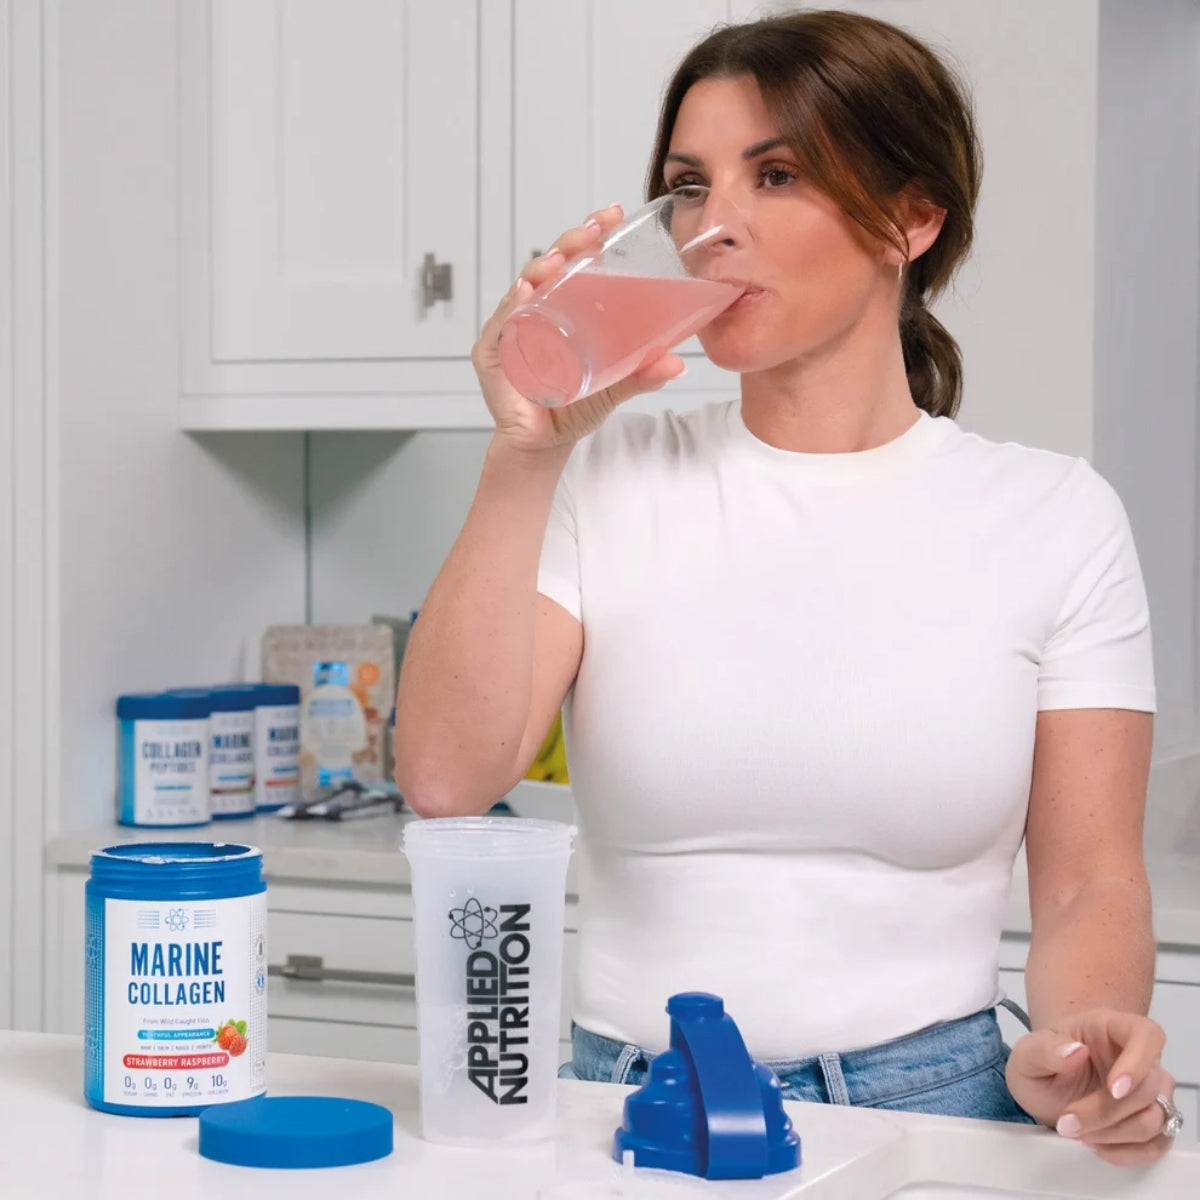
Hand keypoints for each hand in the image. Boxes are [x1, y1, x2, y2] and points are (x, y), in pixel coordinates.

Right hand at [471, 203, 687, 453]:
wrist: (544, 445)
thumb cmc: (572, 408)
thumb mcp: (614, 387)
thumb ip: (643, 374)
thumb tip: (678, 364)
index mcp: (561, 307)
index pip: (573, 262)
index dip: (588, 235)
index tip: (610, 216)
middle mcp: (534, 310)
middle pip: (548, 266)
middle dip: (568, 243)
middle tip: (591, 233)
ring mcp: (510, 329)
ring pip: (523, 288)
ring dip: (540, 269)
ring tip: (559, 260)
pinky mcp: (493, 354)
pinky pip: (501, 325)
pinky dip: (511, 308)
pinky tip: (524, 294)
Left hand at [1006, 1008, 1176, 1165]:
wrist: (1046, 1084)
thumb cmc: (1042, 1061)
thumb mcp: (1027, 1054)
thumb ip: (1044, 1049)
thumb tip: (1075, 1051)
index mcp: (1112, 1028)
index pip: (1147, 1035)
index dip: (1138, 1063)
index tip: (1113, 1088)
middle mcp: (1140, 1058)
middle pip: (1149, 1088)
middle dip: (1106, 1112)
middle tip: (1067, 1122)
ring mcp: (1150, 1093)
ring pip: (1155, 1119)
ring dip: (1114, 1134)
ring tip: (1075, 1131)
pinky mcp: (1151, 1125)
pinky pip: (1155, 1146)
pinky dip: (1125, 1153)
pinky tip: (1095, 1145)